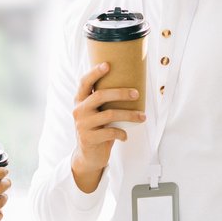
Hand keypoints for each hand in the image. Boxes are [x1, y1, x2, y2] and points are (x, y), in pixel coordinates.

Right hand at [71, 63, 144, 177]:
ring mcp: (82, 125)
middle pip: (100, 96)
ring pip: (109, 114)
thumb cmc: (98, 129)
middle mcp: (79, 110)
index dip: (94, 73)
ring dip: (129, 115)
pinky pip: (110, 132)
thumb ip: (104, 101)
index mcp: (80, 101)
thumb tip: (132, 85)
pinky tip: (126, 136)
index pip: (84, 82)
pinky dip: (122, 133)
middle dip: (120, 93)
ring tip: (142, 117)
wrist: (88, 155)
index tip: (107, 64)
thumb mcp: (97, 113)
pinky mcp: (89, 138)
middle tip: (136, 93)